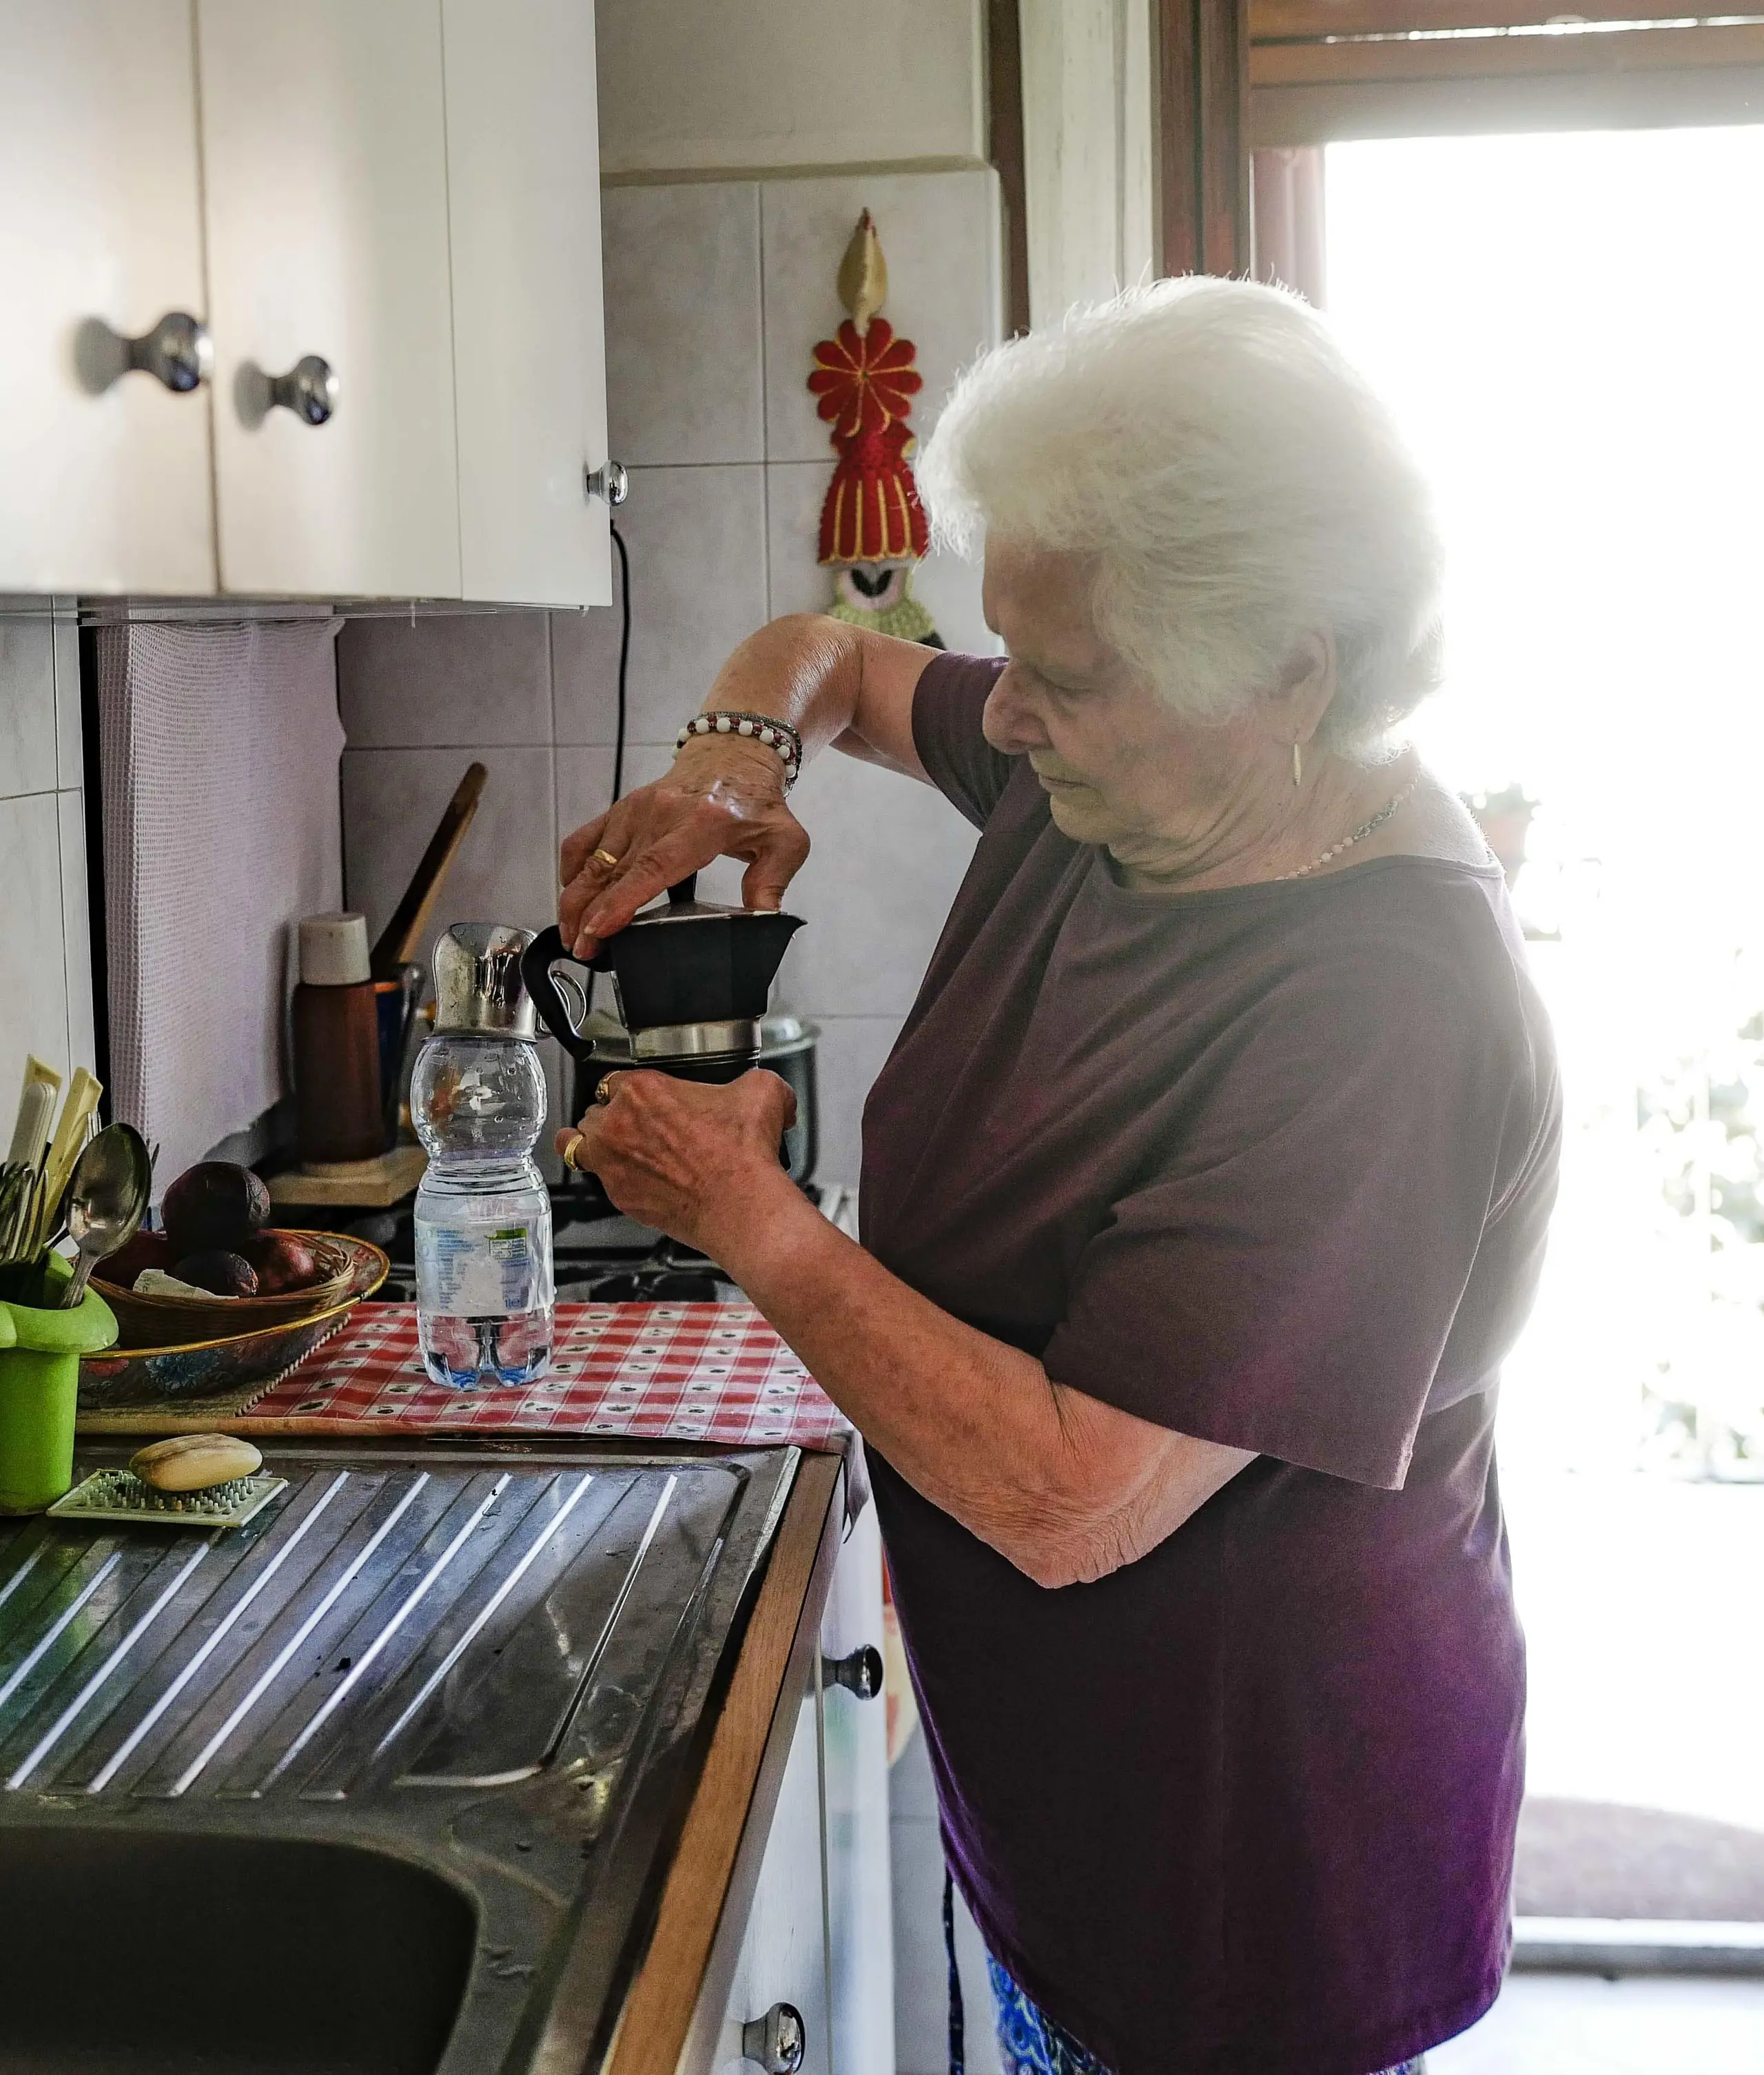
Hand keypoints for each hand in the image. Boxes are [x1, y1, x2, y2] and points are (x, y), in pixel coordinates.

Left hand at [555, 1069, 798, 1254]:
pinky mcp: (620, 1197)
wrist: (740, 1205)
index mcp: (643, 1091)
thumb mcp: (761, 1092)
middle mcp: (618, 1125)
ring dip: (587, 1144)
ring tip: (600, 1148)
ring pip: (576, 1146)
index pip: (613, 1080)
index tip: (637, 1097)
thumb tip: (759, 1086)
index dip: (625, 1089)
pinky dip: (611, 1181)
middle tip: (630, 1126)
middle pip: (593, 1112)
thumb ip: (753, 1079)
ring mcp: (612, 1164)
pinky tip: (631, 1180)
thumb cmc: (742, 1155)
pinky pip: (600, 1183)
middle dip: (609, 1117)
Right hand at [559, 738, 810, 957]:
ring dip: (575, 899)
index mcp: (701, 824)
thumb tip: (762, 919)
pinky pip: (583, 840)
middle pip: (613, 870)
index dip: (622, 900)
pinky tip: (572, 898)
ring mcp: (634, 810)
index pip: (654, 866)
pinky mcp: (619, 810)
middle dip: (588, 913)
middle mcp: (660, 814)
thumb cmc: (756, 803)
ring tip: (573, 936)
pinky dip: (571, 869)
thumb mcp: (784, 842)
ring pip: (592, 860)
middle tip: (582, 949)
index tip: (599, 929)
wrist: (734, 756)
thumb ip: (772, 882)